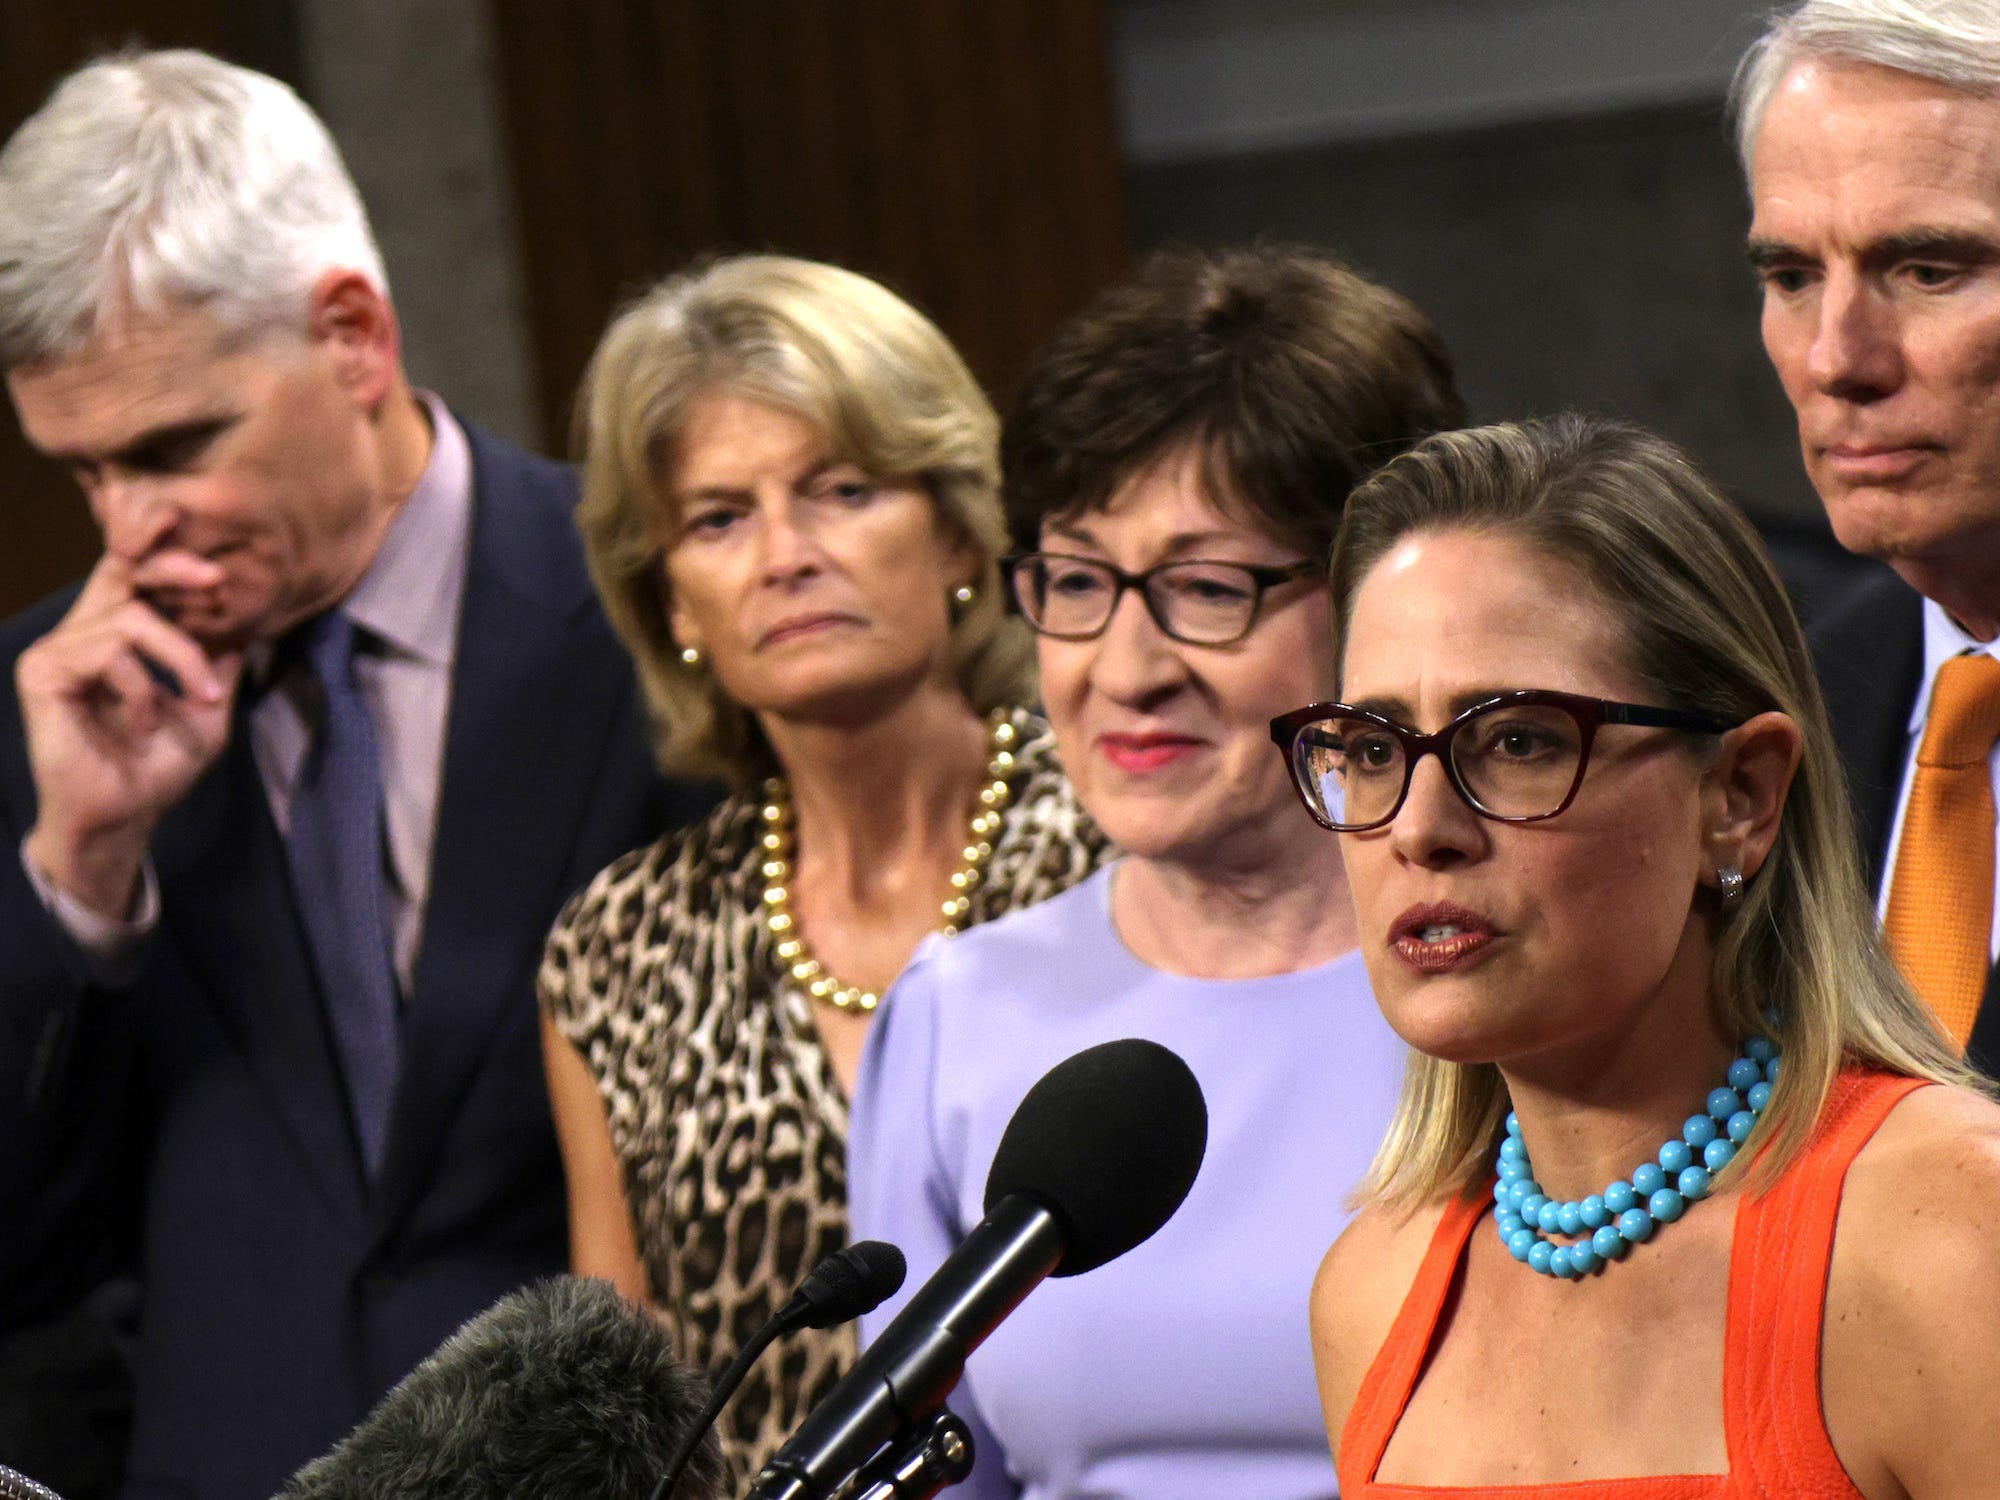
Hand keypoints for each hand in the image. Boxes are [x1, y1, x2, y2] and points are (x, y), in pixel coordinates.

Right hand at [17, 549, 241, 916]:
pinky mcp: (41, 672)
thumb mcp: (208, 707)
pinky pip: (107, 653)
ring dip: (180, 657)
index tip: (221, 571)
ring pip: (131, 617)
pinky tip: (145, 725)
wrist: (124, 817)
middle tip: (218, 583)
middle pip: (122, 569)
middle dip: (174, 569)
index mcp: (115, 634)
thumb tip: (252, 619)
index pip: (136, 575)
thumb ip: (222, 662)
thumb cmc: (158, 766)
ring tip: (202, 698)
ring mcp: (56, 649)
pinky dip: (142, 689)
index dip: (170, 558)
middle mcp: (81, 633)